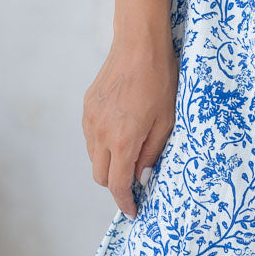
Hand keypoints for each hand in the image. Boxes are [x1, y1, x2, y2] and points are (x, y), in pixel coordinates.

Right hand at [82, 34, 177, 216]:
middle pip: (100, 176)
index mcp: (122, 140)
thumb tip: (141, 174)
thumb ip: (152, 152)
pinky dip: (103, 143)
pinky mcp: (87, 106)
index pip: (117, 184)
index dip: (125, 202)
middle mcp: (100, 133)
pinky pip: (91, 136)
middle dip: (116, 184)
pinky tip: (121, 130)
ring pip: (93, 157)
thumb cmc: (160, 80)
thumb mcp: (167, 120)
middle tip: (136, 178)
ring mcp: (90, 119)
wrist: (139, 44)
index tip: (133, 210)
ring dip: (109, 162)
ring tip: (131, 150)